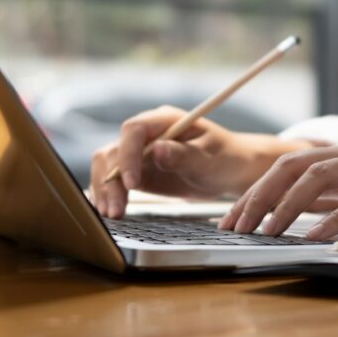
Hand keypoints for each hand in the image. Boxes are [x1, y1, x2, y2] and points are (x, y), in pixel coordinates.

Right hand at [89, 105, 309, 217]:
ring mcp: (140, 152)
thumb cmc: (225, 159)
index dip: (128, 155)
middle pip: (114, 150)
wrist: (231, 169)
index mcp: (165, 121)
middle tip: (116, 211)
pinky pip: (115, 179)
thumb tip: (158, 149)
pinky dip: (110, 194)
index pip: (133, 130)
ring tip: (112, 215)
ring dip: (106, 190)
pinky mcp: (138, 171)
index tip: (132, 183)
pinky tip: (110, 211)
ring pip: (108, 166)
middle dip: (110, 180)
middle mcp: (147, 134)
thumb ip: (184, 155)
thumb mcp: (209, 159)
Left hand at [217, 137, 337, 239]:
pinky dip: (335, 217)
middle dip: (257, 197)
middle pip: (289, 168)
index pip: (285, 167)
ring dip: (285, 207)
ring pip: (317, 179)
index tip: (231, 218)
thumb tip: (305, 211)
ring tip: (264, 233)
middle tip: (234, 228)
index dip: (254, 191)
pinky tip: (316, 234)